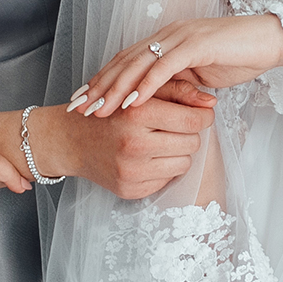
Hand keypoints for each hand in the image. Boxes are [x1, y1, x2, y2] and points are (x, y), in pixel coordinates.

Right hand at [33, 82, 215, 199]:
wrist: (71, 140)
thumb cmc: (110, 111)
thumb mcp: (141, 91)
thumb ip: (178, 90)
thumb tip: (211, 103)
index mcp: (137, 113)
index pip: (192, 120)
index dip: (202, 116)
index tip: (198, 112)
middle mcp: (134, 144)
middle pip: (192, 143)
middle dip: (188, 133)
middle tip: (173, 126)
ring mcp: (132, 171)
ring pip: (184, 164)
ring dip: (178, 152)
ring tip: (159, 141)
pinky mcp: (130, 190)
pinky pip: (167, 180)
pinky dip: (162, 168)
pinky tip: (147, 158)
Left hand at [73, 16, 282, 119]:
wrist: (271, 40)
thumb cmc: (240, 57)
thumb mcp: (201, 75)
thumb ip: (178, 84)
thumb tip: (161, 104)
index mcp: (166, 41)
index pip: (126, 61)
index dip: (102, 81)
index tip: (83, 102)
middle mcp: (168, 35)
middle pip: (124, 62)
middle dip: (98, 86)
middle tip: (77, 109)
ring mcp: (181, 38)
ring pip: (138, 64)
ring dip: (116, 88)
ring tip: (98, 111)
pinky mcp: (196, 45)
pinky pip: (165, 67)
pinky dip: (147, 86)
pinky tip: (132, 103)